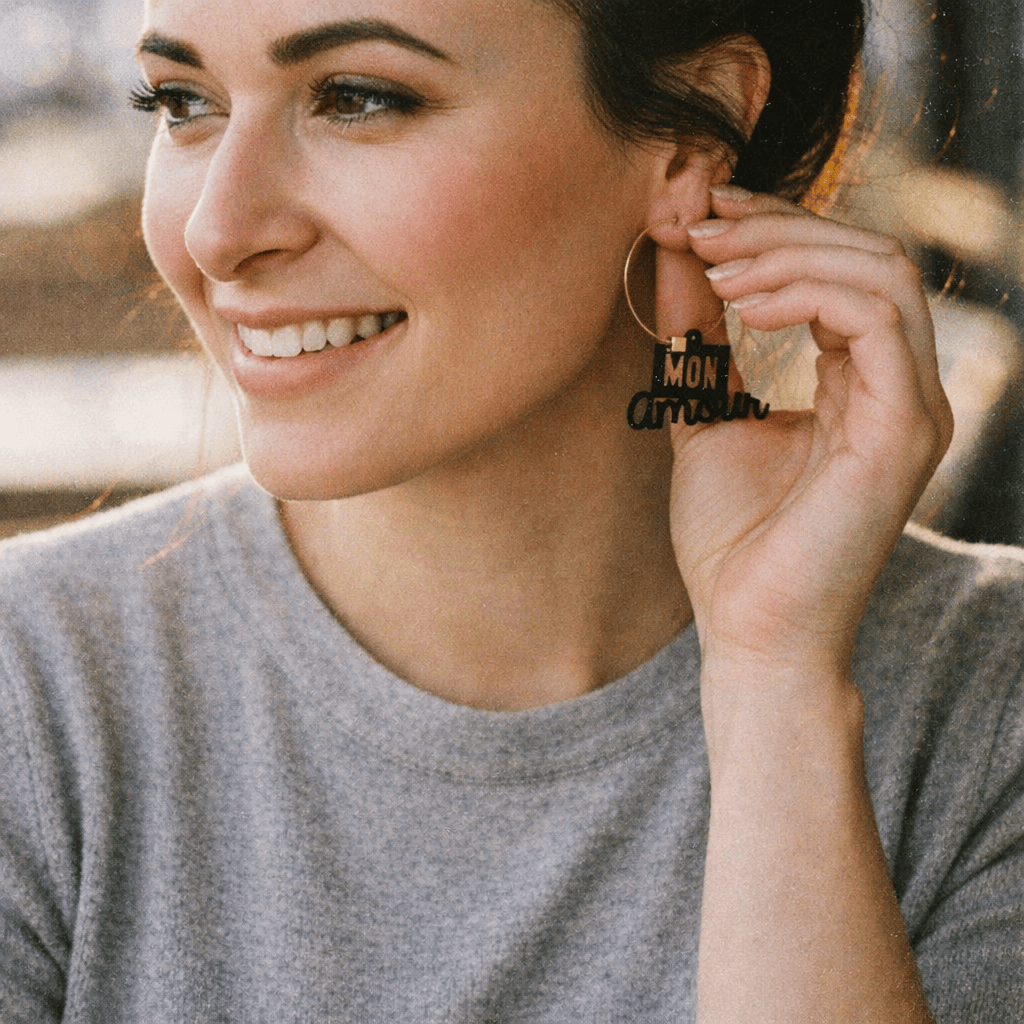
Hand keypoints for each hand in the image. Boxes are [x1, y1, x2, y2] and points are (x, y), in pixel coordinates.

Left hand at [666, 187, 952, 685]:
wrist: (749, 631)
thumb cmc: (731, 541)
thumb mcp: (704, 415)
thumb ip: (698, 339)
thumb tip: (678, 253)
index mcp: (862, 384)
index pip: (842, 270)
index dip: (775, 229)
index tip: (704, 215)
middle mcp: (899, 387)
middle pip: (868, 254)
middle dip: (778, 226)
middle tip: (702, 222)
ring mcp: (912, 408)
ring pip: (880, 272)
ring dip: (789, 250)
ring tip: (713, 260)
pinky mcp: (903, 431)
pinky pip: (874, 319)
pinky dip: (805, 292)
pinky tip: (742, 303)